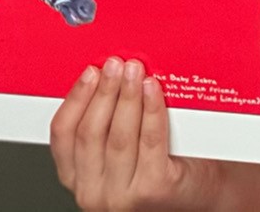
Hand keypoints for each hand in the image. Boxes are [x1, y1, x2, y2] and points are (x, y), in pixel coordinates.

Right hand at [50, 58, 227, 211]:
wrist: (197, 192)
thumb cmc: (158, 166)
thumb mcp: (119, 148)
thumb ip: (105, 122)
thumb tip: (107, 72)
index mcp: (76, 178)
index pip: (63, 134)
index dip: (75, 98)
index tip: (90, 72)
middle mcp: (94, 193)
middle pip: (91, 132)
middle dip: (104, 91)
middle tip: (115, 64)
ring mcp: (122, 196)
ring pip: (119, 136)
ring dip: (127, 96)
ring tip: (134, 71)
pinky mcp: (152, 190)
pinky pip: (150, 140)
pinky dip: (151, 110)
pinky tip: (153, 90)